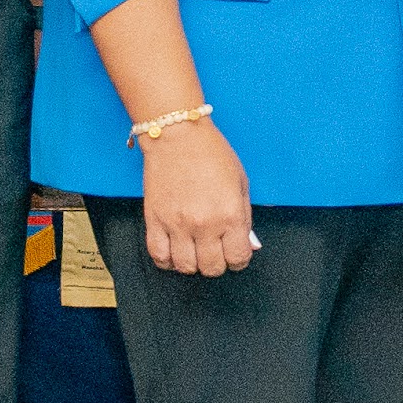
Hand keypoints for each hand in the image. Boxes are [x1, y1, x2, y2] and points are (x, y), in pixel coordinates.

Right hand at [137, 119, 259, 276]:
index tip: (234, 254)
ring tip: (195, 251)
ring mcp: (177, 224)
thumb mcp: (240, 183)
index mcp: (230, 214)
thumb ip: (245, 218)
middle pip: (211, 268)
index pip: (237, 258)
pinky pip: (159, 255)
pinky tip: (174, 252)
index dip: (238, 260)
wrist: (178, 135)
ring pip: (185, 267)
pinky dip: (167, 261)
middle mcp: (204, 223)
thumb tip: (248, 245)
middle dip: (217, 264)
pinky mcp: (155, 220)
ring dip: (193, 264)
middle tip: (215, 251)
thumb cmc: (211, 153)